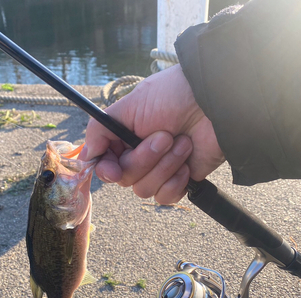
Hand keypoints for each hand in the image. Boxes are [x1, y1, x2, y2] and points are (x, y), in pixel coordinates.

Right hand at [80, 64, 224, 203]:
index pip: (105, 167)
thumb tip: (85, 157)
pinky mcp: (180, 181)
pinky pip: (165, 197)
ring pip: (144, 190)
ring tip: (182, 143)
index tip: (113, 168)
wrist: (215, 103)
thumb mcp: (131, 105)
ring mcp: (160, 170)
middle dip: (145, 159)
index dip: (107, 170)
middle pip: (125, 180)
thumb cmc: (173, 96)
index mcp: (124, 138)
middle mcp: (139, 156)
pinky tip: (187, 165)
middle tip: (165, 136)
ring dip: (164, 166)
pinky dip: (175, 182)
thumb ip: (100, 130)